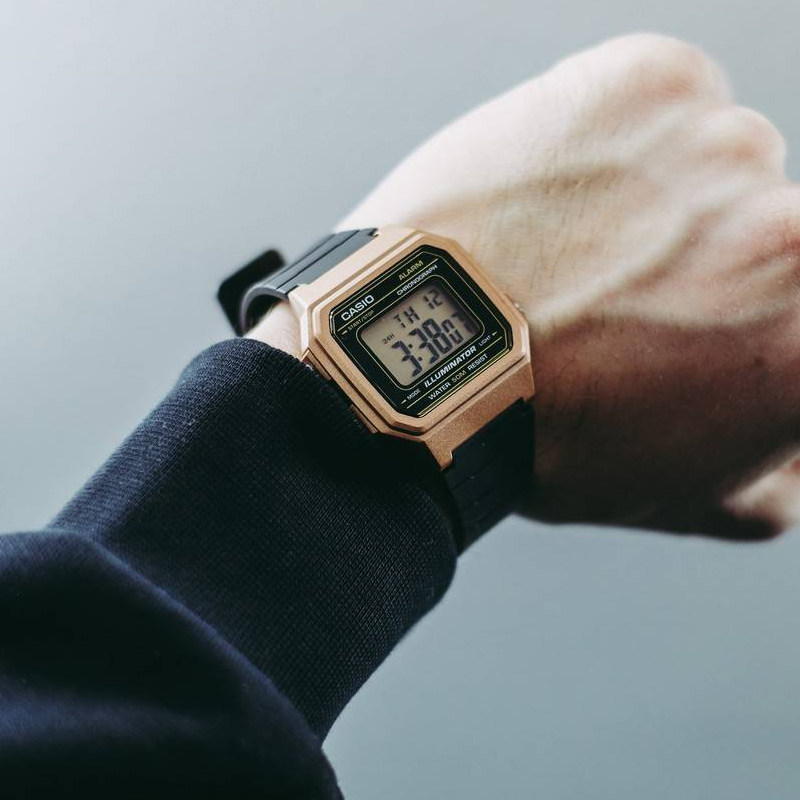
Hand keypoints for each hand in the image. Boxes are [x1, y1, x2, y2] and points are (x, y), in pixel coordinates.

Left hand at [338, 34, 799, 537]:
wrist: (420, 361)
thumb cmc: (546, 434)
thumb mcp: (691, 492)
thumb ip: (780, 468)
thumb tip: (795, 449)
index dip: (753, 310)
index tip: (706, 315)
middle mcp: (792, 231)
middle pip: (766, 224)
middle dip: (704, 258)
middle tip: (616, 295)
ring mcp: (721, 145)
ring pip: (710, 158)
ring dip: (654, 195)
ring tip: (567, 250)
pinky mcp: (650, 81)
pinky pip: (661, 99)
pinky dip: (614, 137)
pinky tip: (554, 197)